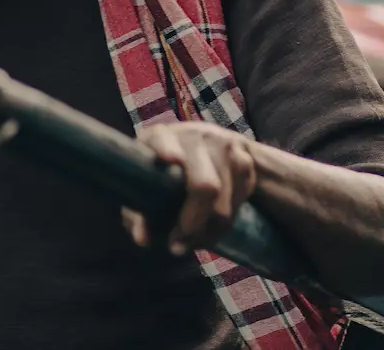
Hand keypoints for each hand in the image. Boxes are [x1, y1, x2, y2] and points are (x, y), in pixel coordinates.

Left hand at [121, 122, 257, 256]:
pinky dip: (227, 220)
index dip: (167, 150)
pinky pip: (242, 194)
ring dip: (211, 228)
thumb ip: (139, 215)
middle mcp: (193, 136)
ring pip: (225, 196)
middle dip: (193, 222)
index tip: (171, 161)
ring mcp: (222, 144)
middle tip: (178, 246)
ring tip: (193, 242)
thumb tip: (144, 239)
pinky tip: (213, 229)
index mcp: (159, 138)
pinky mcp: (243, 156)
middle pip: (204, 184)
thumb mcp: (144, 193)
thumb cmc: (162, 177)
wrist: (201, 152)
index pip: (163, 140)